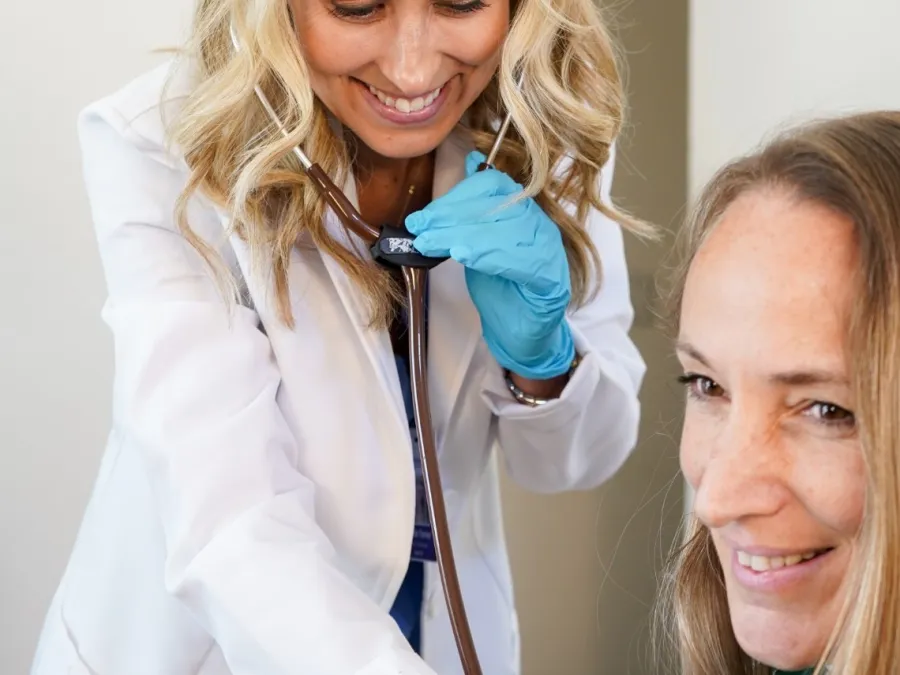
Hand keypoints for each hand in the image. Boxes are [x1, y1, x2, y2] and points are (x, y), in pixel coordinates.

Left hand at [406, 150, 574, 380]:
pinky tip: (464, 256)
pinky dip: (490, 255)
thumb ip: (469, 216)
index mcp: (523, 210)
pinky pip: (522, 260)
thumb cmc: (500, 289)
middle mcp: (539, 225)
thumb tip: (460, 172)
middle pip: (497, 204)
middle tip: (420, 228)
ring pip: (506, 229)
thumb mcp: (477, 245)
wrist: (523, 333)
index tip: (424, 216)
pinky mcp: (551, 279)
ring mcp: (549, 250)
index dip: (455, 195)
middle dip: (451, 215)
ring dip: (462, 234)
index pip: (493, 184)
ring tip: (431, 243)